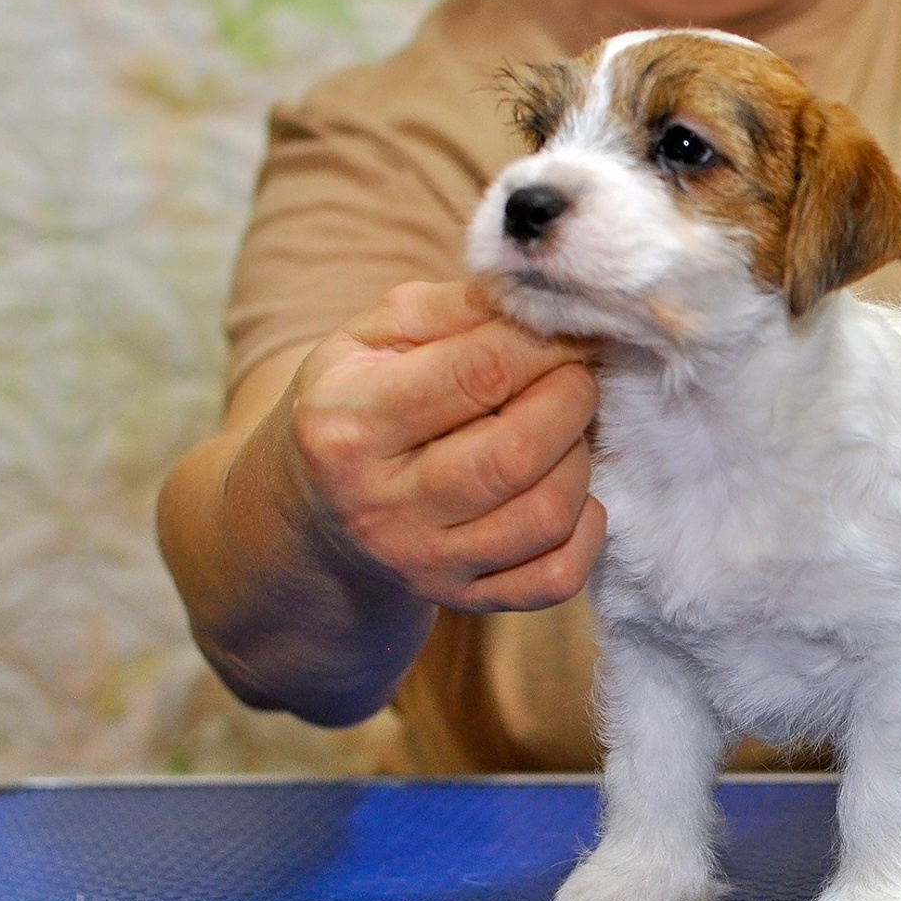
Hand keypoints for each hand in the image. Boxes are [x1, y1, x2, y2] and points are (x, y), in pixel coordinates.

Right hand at [278, 280, 606, 613]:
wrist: (314, 508)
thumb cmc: (358, 402)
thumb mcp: (374, 337)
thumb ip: (453, 309)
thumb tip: (538, 300)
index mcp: (349, 424)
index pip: (478, 373)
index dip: (545, 342)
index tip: (575, 326)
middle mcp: (382, 505)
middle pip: (519, 452)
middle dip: (572, 398)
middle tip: (575, 374)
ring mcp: (425, 563)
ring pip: (546, 514)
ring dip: (581, 458)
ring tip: (566, 428)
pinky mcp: (464, 600)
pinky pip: (557, 577)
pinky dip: (586, 529)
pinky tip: (567, 491)